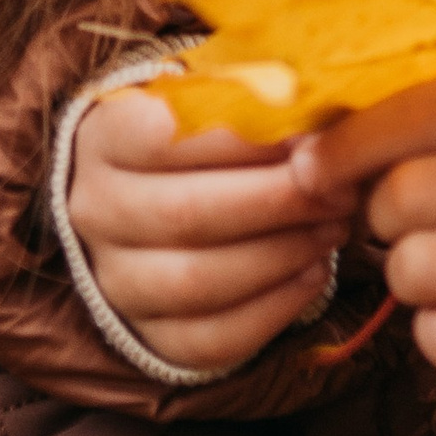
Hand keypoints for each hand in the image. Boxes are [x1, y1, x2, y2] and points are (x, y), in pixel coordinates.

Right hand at [63, 87, 344, 373]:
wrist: (145, 197)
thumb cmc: (194, 136)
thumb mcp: (207, 97)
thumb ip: (250, 97)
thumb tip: (312, 112)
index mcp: (103, 139)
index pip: (163, 137)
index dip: (245, 139)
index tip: (310, 135)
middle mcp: (96, 212)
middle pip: (186, 213)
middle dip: (278, 202)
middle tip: (339, 189)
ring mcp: (115, 281)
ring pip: (197, 282)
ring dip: (282, 254)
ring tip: (334, 227)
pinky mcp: (149, 335)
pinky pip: (212, 337)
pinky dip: (273, 309)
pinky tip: (314, 272)